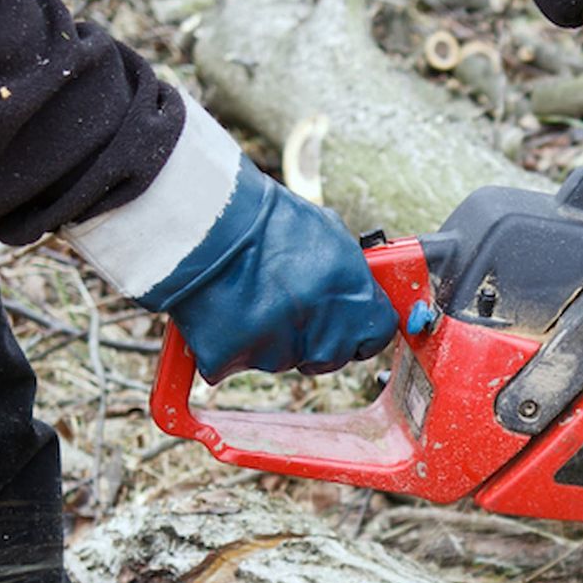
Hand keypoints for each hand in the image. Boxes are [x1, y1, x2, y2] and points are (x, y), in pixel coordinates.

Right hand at [64, 95, 395, 382]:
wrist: (207, 222)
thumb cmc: (268, 220)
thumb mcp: (329, 234)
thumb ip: (350, 273)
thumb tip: (359, 287)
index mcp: (355, 302)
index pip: (375, 336)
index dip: (360, 331)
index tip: (346, 324)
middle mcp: (324, 334)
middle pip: (330, 355)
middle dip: (314, 336)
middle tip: (286, 301)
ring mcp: (278, 353)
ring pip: (281, 359)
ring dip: (268, 337)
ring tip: (248, 292)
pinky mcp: (233, 361)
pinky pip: (232, 362)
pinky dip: (225, 344)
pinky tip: (221, 308)